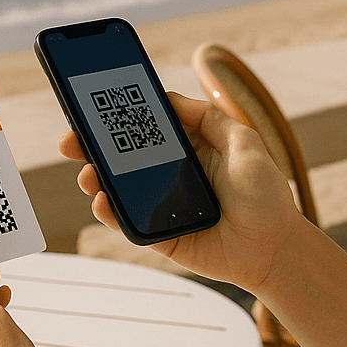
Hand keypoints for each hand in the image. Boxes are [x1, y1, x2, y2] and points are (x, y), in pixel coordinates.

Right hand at [59, 91, 307, 293]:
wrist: (275, 248)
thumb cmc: (266, 196)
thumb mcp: (244, 142)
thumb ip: (209, 118)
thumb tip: (169, 98)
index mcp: (190, 149)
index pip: (147, 129)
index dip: (120, 119)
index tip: (94, 107)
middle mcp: (172, 175)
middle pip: (124, 158)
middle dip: (94, 148)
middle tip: (71, 142)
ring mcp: (163, 206)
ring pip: (119, 189)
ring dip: (96, 179)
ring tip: (87, 174)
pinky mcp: (160, 235)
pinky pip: (128, 222)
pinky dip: (110, 212)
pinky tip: (101, 201)